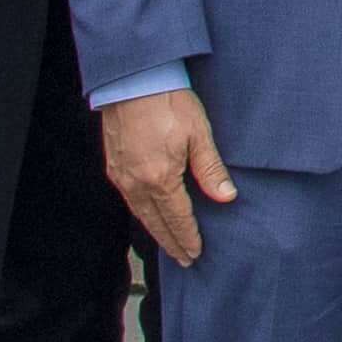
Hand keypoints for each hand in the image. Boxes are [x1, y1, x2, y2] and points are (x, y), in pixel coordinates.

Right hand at [100, 86, 235, 263]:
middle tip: (184, 260)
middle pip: (156, 223)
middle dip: (172, 242)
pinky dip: (142, 213)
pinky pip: (129, 200)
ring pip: (141, 214)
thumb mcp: (199, 134)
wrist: (133, 82)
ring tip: (169, 244)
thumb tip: (227, 197)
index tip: (196, 253)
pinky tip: (149, 215)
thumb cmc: (168, 103)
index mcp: (160, 179)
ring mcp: (122, 176)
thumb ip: (211, 169)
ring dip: (156, 231)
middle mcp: (137, 183)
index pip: (177, 218)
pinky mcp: (114, 166)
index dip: (188, 237)